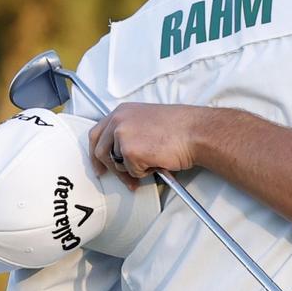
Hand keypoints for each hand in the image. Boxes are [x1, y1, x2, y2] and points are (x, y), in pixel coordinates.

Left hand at [89, 104, 210, 179]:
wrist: (195, 131)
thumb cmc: (180, 128)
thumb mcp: (147, 120)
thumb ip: (130, 130)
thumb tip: (121, 153)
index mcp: (122, 111)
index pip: (97, 133)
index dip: (96, 151)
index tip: (99, 165)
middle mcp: (118, 121)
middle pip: (100, 151)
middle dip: (110, 168)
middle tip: (122, 179)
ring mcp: (122, 136)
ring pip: (117, 164)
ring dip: (133, 169)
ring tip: (154, 161)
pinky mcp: (129, 152)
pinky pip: (132, 172)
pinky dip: (145, 172)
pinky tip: (159, 161)